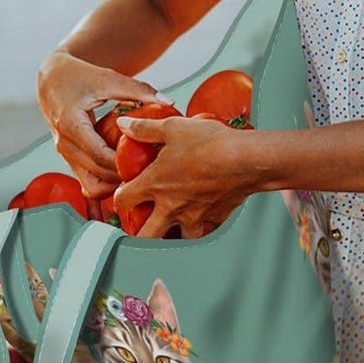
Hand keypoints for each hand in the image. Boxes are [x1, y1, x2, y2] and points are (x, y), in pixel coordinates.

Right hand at [36, 50, 172, 201]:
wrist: (53, 79)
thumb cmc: (78, 76)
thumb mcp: (108, 79)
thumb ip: (138, 90)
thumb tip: (168, 100)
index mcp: (71, 125)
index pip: (100, 156)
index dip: (125, 164)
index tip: (149, 162)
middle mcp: (64, 144)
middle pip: (97, 176)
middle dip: (124, 177)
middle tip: (150, 171)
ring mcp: (65, 154)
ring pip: (91, 186)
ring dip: (114, 184)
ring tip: (138, 172)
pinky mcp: (71, 158)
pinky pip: (88, 180)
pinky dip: (107, 181)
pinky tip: (125, 172)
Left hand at [112, 114, 257, 238]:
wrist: (244, 159)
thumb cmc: (209, 143)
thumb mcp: (172, 128)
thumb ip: (145, 129)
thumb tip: (124, 124)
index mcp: (154, 184)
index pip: (123, 200)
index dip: (118, 197)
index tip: (123, 192)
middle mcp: (171, 206)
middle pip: (145, 235)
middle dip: (138, 233)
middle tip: (139, 224)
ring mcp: (193, 216)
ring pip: (176, 239)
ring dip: (172, 233)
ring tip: (172, 224)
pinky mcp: (214, 218)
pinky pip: (204, 228)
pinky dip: (200, 224)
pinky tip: (202, 213)